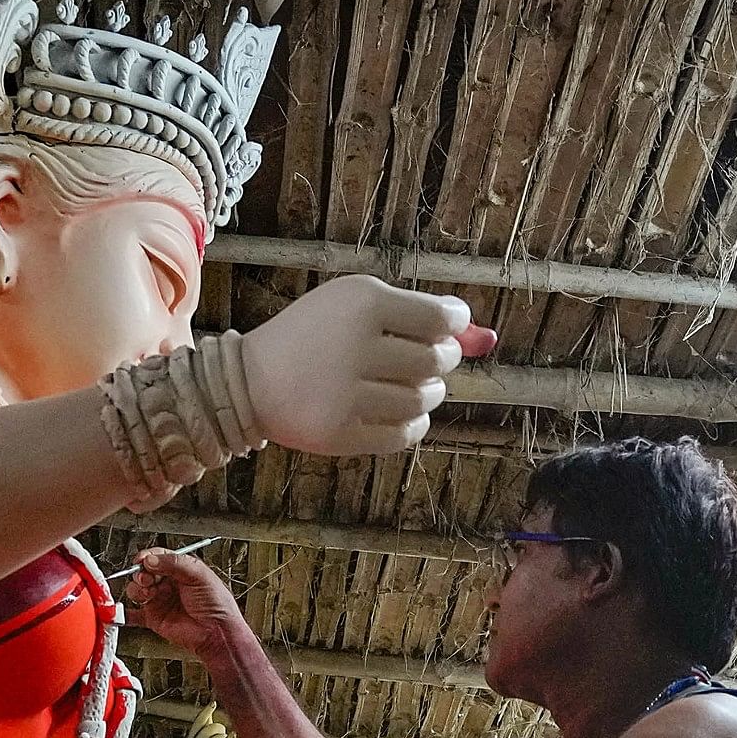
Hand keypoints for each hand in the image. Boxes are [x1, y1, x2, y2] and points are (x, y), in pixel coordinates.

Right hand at [127, 547, 249, 652]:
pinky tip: (121, 612)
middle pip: (143, 572)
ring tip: (147, 594)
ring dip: (136, 590)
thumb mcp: (199, 575)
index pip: (157, 557)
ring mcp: (160, 601)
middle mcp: (168, 584)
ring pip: (136, 590)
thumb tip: (150, 559)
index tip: (143, 560)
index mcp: (180, 570)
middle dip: (141, 574)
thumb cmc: (217, 604)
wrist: (217, 633)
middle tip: (147, 579)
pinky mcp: (154, 619)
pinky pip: (133, 615)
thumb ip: (174, 564)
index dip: (147, 557)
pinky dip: (124, 614)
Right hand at [239, 275, 493, 456]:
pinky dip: (410, 425)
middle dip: (440, 362)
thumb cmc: (315, 336)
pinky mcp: (342, 433)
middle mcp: (356, 345)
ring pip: (424, 400)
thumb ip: (423, 315)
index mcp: (363, 303)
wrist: (250, 381)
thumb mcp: (359, 305)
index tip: (444, 330)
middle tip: (420, 362)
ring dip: (425, 394)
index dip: (454, 327)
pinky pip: (405, 434)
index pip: (443, 318)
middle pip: (437, 361)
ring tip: (402, 385)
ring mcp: (347, 393)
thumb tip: (487, 337)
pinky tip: (393, 412)